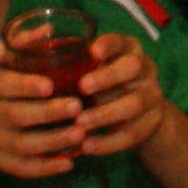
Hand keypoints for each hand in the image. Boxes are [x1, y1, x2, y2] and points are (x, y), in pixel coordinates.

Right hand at [0, 33, 84, 181]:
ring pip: (20, 146)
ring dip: (53, 143)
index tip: (50, 85)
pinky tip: (67, 163)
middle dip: (48, 114)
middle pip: (14, 116)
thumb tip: (49, 30)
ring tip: (81, 134)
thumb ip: (13, 44)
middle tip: (78, 107)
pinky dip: (43, 169)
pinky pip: (17, 168)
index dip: (25, 86)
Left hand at [65, 28, 170, 159]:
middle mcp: (145, 69)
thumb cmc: (104, 85)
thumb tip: (35, 63)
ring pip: (134, 103)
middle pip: (133, 67)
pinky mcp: (152, 122)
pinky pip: (132, 133)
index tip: (92, 51)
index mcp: (128, 50)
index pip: (120, 41)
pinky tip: (88, 146)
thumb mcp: (94, 71)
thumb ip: (76, 66)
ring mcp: (152, 95)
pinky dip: (108, 142)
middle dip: (108, 76)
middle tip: (83, 87)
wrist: (140, 114)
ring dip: (105, 114)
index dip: (108, 45)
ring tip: (80, 123)